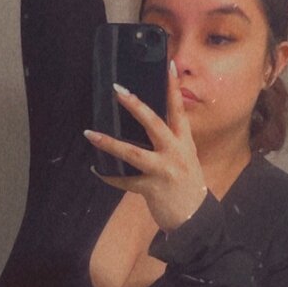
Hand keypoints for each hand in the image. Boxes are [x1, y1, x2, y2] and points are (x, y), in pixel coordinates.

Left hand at [83, 67, 208, 232]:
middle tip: (117, 91)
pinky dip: (109, 176)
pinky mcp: (152, 189)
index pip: (179, 110)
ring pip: (133, 152)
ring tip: (90, 133)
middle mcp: (176, 153)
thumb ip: (172, 143)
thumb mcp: (186, 160)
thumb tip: (151, 126)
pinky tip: (97, 170)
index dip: (173, 87)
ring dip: (109, 142)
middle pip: (154, 123)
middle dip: (135, 106)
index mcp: (185, 143)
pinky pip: (125, 181)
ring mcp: (164, 171)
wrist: (197, 220)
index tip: (167, 66)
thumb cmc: (188, 188)